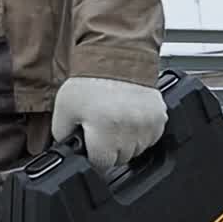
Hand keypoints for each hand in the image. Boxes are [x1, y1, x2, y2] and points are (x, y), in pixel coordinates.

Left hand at [51, 75, 166, 172]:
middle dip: (109, 149)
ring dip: (126, 143)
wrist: (114, 58)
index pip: (102, 163)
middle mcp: (129, 128)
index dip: (93, 156)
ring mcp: (147, 123)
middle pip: (120, 159)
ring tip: (114, 122)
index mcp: (104, 128)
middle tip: (101, 129)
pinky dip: (140, 134)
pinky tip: (127, 119)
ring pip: (137, 151)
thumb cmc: (89, 82)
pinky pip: (151, 139)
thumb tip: (67, 151)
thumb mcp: (63, 109)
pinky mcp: (160, 117)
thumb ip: (62, 135)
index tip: (91, 147)